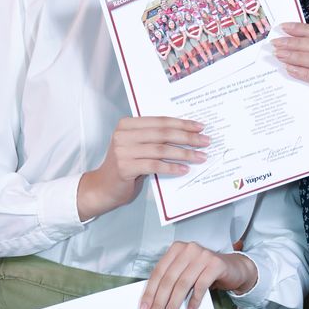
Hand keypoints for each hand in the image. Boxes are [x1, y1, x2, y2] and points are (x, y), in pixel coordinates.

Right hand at [77, 116, 209, 220]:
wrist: (103, 188)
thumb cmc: (125, 166)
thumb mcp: (137, 147)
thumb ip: (154, 138)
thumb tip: (186, 134)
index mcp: (127, 124)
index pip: (160, 121)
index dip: (182, 123)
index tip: (200, 127)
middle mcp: (123, 134)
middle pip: (163, 134)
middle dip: (187, 137)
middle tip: (205, 141)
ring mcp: (122, 150)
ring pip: (161, 149)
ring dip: (184, 153)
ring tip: (200, 157)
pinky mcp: (125, 167)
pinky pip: (154, 165)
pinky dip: (171, 167)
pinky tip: (184, 169)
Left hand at [139, 242, 257, 308]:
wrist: (233, 268)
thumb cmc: (204, 272)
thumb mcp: (185, 272)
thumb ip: (171, 280)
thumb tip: (153, 303)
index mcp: (176, 249)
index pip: (158, 272)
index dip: (150, 292)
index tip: (144, 308)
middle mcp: (188, 249)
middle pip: (169, 279)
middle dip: (160, 302)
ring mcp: (203, 255)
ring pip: (183, 284)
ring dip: (174, 305)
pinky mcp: (216, 264)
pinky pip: (201, 286)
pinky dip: (194, 301)